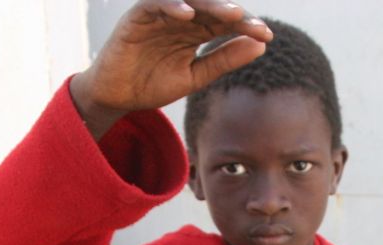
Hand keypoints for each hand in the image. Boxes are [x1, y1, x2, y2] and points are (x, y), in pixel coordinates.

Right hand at [70, 0, 271, 138]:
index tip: (266, 35)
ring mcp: (158, 15)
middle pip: (211, 8)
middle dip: (233, 14)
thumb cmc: (152, 84)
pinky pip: (154, 5)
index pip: (225, 23)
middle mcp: (180, 19)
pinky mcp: (136, 18)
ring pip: (187, 1)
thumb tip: (260, 45)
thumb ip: (224, 60)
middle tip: (251, 22)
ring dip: (210, 5)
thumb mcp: (194, 76)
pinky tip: (188, 14)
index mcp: (195, 32)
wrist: (116, 97)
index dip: (246, 26)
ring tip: (231, 14)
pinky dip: (171, 6)